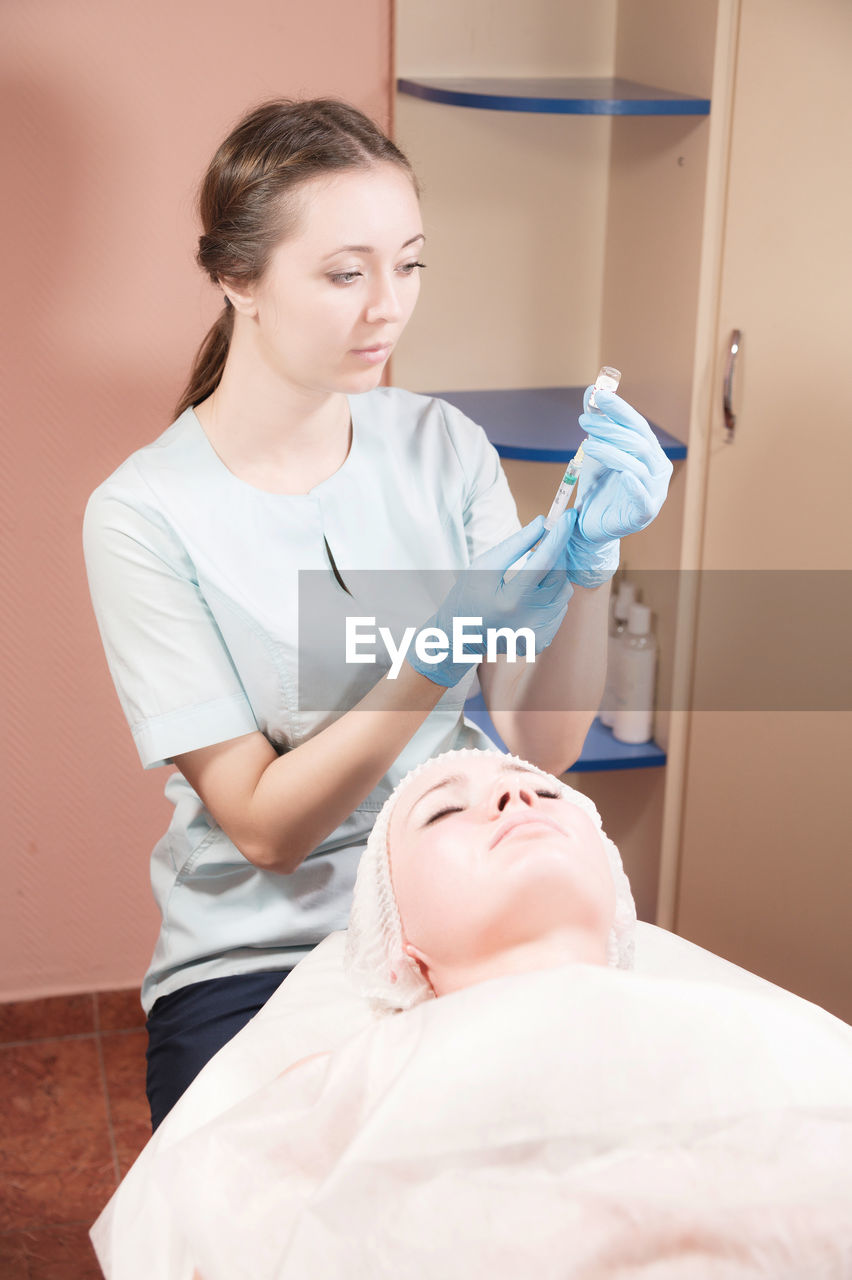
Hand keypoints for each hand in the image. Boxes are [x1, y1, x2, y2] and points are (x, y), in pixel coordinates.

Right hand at [408, 514, 575, 686]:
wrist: (461, 636)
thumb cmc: (469, 596)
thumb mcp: (485, 565)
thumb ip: (515, 544)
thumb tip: (544, 524)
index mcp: (510, 601)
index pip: (544, 562)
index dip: (559, 536)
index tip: (568, 517)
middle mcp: (528, 621)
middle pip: (559, 575)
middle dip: (556, 553)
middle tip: (544, 542)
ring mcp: (538, 634)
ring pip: (564, 591)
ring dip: (553, 576)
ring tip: (530, 574)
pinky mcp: (543, 641)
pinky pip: (560, 608)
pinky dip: (551, 595)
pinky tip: (531, 596)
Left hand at [566, 387, 672, 586]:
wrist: (590, 526)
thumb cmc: (598, 487)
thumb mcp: (595, 452)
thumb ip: (596, 424)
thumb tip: (591, 390)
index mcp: (649, 452)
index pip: (637, 425)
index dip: (619, 409)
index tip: (598, 395)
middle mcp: (657, 469)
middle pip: (637, 442)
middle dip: (610, 428)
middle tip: (584, 421)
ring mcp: (654, 492)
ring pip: (637, 465)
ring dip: (612, 451)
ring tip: (588, 445)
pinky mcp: (645, 513)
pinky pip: (643, 498)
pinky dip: (635, 486)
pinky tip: (624, 476)